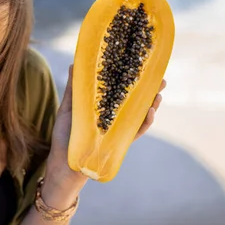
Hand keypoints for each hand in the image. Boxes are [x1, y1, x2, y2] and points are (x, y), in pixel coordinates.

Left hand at [45, 65, 166, 190]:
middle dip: (150, 91)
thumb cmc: (64, 135)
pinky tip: (148, 111)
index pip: (123, 91)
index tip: (144, 68)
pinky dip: (144, 122)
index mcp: (105, 107)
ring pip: (141, 116)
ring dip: (152, 106)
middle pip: (137, 102)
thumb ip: (74, 88)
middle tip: (161, 80)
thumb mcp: (69, 108)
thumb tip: (73, 63)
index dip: (135, 81)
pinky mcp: (119, 143)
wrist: (63, 162)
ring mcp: (118, 130)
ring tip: (158, 94)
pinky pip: (136, 132)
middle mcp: (115, 118)